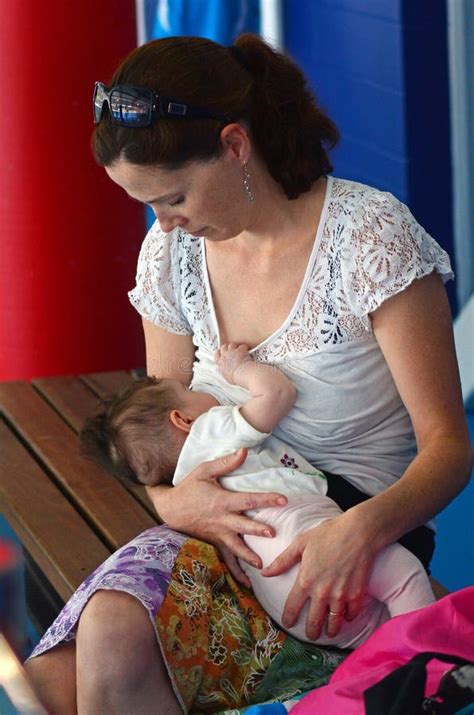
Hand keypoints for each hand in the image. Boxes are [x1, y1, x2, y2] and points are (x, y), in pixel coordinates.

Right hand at [147, 448, 286, 586]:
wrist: (171, 508)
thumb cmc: (189, 487)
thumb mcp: (204, 471)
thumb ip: (226, 462)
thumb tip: (245, 450)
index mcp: (222, 501)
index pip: (247, 499)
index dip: (265, 499)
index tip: (282, 499)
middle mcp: (222, 519)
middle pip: (243, 525)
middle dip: (257, 529)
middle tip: (273, 533)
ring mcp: (218, 534)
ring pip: (235, 547)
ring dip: (248, 555)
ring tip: (261, 565)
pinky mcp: (215, 543)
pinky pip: (226, 560)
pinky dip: (236, 572)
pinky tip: (248, 583)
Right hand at [215, 343, 251, 384]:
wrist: (242, 374)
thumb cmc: (235, 377)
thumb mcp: (226, 377)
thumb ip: (224, 371)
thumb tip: (224, 371)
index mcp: (220, 363)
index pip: (216, 354)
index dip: (219, 353)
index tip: (221, 353)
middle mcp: (225, 356)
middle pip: (223, 347)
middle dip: (226, 347)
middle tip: (230, 350)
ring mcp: (233, 352)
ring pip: (231, 344)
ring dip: (234, 346)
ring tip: (238, 349)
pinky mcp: (240, 350)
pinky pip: (242, 346)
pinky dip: (244, 348)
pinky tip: (246, 350)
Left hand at [261, 508, 378, 638]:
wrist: (358, 532)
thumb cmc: (328, 533)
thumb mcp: (301, 543)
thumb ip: (283, 561)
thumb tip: (265, 572)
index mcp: (306, 580)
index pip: (292, 607)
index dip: (288, 618)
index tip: (288, 623)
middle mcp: (322, 592)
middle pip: (314, 622)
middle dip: (311, 632)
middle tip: (311, 635)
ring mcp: (340, 595)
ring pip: (334, 623)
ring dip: (330, 630)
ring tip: (329, 633)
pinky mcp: (357, 594)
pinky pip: (351, 614)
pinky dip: (348, 617)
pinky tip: (346, 616)